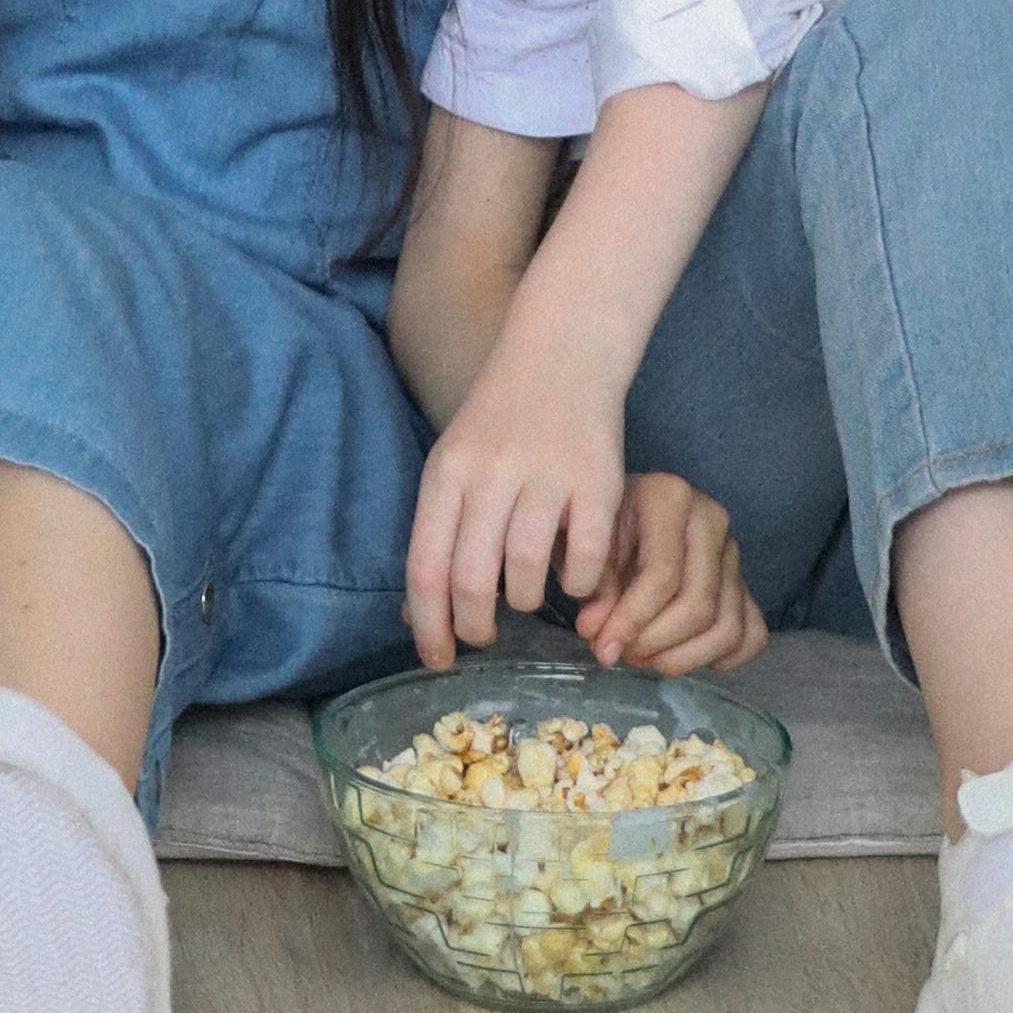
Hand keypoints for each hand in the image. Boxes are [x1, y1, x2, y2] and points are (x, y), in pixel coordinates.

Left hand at [405, 348, 633, 670]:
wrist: (562, 350)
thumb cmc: (500, 420)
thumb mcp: (454, 464)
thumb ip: (437, 532)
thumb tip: (414, 616)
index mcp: (448, 471)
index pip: (426, 567)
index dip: (428, 627)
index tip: (437, 661)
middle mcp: (492, 472)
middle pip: (470, 578)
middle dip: (473, 627)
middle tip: (482, 636)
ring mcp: (547, 474)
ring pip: (525, 572)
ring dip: (523, 602)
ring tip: (526, 594)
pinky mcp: (598, 479)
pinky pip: (585, 559)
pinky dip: (578, 584)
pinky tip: (573, 577)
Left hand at [579, 469, 762, 682]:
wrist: (621, 519)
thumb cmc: (602, 531)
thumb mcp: (585, 549)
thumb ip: (595, 591)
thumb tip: (601, 637)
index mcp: (671, 497)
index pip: (662, 574)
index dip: (631, 621)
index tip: (602, 648)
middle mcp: (712, 519)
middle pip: (699, 606)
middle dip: (655, 644)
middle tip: (622, 653)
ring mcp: (734, 554)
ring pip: (727, 629)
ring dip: (682, 659)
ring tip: (643, 657)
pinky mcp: (745, 585)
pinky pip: (752, 636)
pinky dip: (720, 658)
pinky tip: (682, 655)